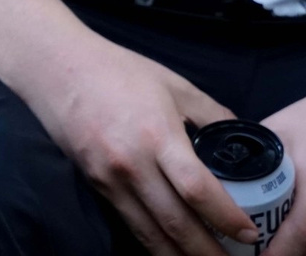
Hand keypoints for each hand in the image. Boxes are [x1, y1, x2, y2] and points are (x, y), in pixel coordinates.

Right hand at [9, 33, 252, 254]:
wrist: (55, 67)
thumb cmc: (118, 70)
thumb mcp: (174, 85)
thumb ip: (213, 114)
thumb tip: (242, 140)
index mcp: (158, 135)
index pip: (197, 189)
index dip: (227, 218)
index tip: (250, 234)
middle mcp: (132, 164)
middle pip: (176, 222)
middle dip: (208, 251)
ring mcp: (109, 178)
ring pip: (150, 232)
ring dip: (179, 255)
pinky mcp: (94, 183)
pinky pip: (129, 221)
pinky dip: (152, 242)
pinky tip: (170, 250)